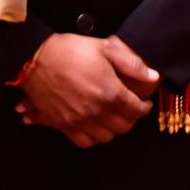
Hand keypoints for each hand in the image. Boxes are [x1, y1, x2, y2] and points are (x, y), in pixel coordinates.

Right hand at [15, 34, 159, 146]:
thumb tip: (153, 76)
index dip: (144, 108)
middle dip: (131, 119)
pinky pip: (84, 142)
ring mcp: (79, 122)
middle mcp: (96, 112)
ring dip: (113, 129)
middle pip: (123, 127)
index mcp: (110, 93)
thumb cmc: (72, 50)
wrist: (36, 59)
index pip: (136, 111)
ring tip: (114, 117)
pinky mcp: (63, 126)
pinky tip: (95, 126)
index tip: (145, 103)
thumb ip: (132, 64)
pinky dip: (94, 138)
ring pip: (106, 137)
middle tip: (131, 109)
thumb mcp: (105, 48)